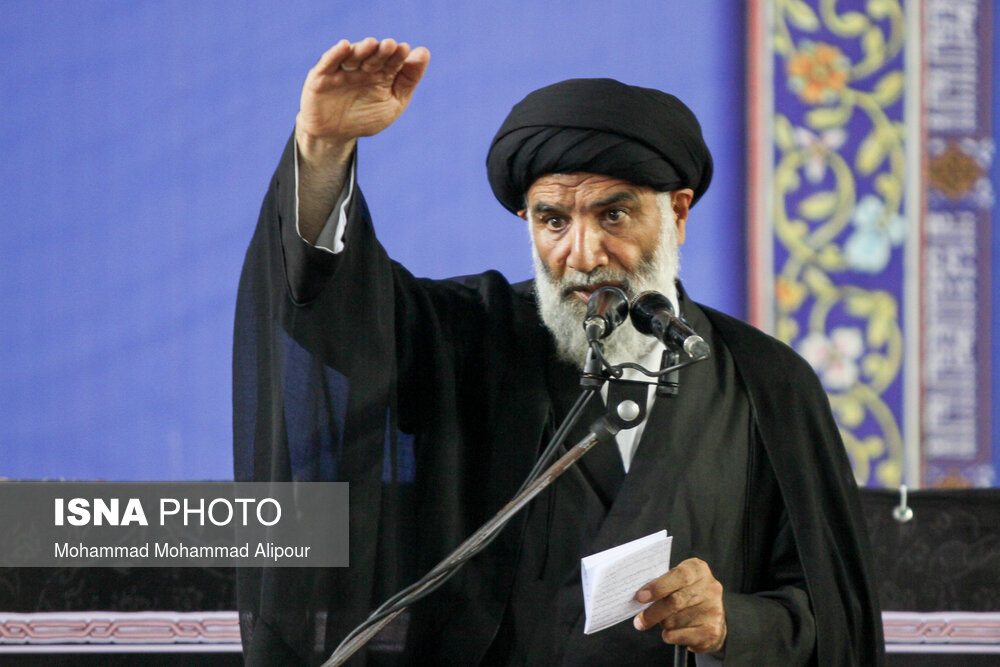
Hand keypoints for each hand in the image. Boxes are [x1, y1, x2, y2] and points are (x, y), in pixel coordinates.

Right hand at [296, 38, 429, 148]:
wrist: (335, 136)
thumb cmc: (366, 117)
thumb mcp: (393, 103)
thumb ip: (408, 80)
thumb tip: (424, 52)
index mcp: (382, 73)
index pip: (393, 61)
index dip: (399, 56)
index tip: (406, 50)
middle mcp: (362, 68)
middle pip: (374, 56)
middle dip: (382, 51)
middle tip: (390, 45)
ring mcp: (342, 70)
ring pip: (353, 56)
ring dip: (362, 50)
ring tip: (372, 45)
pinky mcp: (321, 76)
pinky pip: (328, 63)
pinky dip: (335, 54)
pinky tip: (345, 46)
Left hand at [632, 558, 726, 654]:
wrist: (710, 621)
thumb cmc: (685, 596)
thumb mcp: (677, 583)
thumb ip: (662, 586)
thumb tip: (639, 598)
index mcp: (698, 570)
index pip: (679, 575)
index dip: (658, 586)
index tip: (640, 597)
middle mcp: (710, 588)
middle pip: (675, 601)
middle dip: (653, 612)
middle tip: (639, 621)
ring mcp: (713, 610)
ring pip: (674, 620)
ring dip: (663, 624)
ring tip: (664, 622)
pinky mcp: (713, 632)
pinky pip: (680, 636)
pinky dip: (670, 636)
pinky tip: (672, 633)